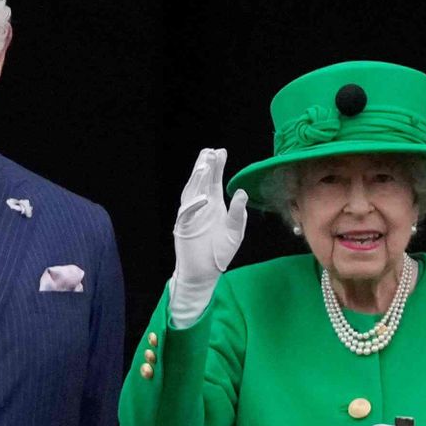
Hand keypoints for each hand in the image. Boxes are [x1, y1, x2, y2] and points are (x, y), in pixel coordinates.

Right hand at [169, 147, 245, 324]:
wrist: (205, 273)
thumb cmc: (219, 252)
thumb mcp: (235, 232)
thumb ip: (238, 214)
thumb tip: (241, 193)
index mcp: (214, 205)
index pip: (214, 181)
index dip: (217, 167)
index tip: (221, 151)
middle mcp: (201, 207)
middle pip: (201, 182)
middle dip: (205, 167)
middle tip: (210, 152)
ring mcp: (190, 216)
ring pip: (191, 193)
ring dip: (197, 180)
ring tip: (204, 166)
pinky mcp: (183, 228)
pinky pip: (187, 214)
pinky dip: (195, 206)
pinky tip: (204, 198)